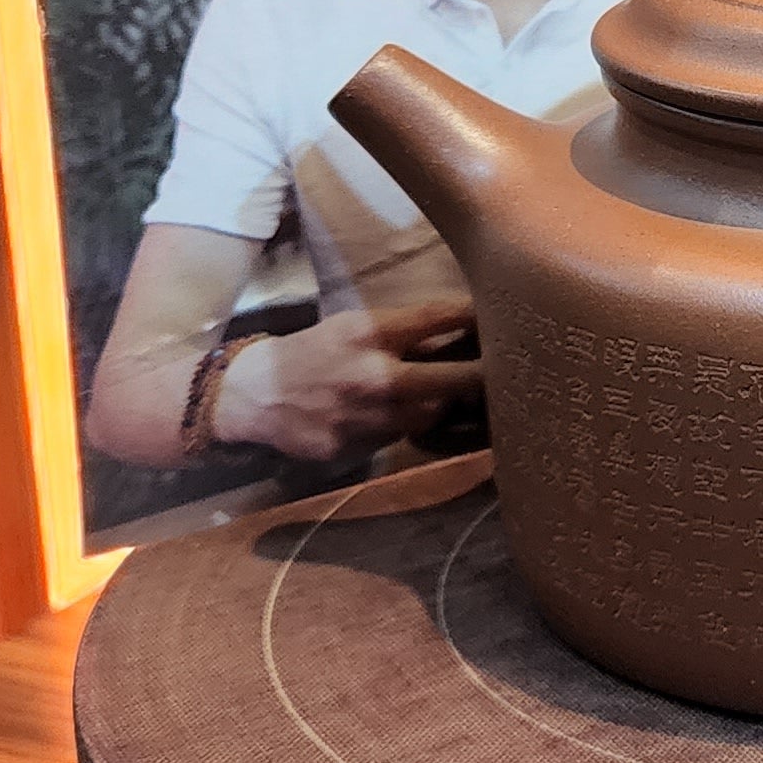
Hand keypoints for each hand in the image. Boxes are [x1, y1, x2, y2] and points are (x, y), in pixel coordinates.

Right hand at [214, 299, 482, 462]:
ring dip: (444, 405)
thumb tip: (465, 330)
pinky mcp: (358, 448)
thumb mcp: (353, 328)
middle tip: (508, 374)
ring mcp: (367, 417)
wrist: (255, 396)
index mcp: (370, 333)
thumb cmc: (314, 352)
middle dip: (483, 377)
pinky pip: (401, 436)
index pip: (437, 317)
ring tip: (455, 395)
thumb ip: (404, 331)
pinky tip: (409, 417)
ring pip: (432, 415)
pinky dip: (410, 425)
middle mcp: (373, 376)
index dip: (476, 315)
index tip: (505, 314)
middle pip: (452, 379)